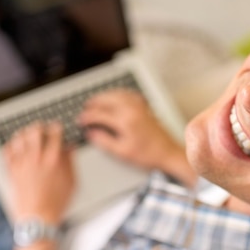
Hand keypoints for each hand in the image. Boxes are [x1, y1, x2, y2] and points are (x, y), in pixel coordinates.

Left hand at [3, 122, 74, 223]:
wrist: (38, 218)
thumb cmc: (56, 203)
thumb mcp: (71, 182)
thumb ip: (70, 162)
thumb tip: (69, 148)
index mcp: (53, 161)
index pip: (54, 135)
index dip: (56, 128)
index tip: (56, 127)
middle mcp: (36, 160)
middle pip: (34, 132)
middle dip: (38, 127)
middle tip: (40, 128)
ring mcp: (22, 165)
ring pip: (19, 139)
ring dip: (24, 134)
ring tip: (27, 134)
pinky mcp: (12, 172)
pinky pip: (7, 152)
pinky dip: (10, 146)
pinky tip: (14, 146)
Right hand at [78, 89, 194, 185]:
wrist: (168, 153)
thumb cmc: (148, 155)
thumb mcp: (122, 152)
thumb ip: (104, 141)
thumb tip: (91, 133)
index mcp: (125, 121)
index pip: (100, 114)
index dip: (87, 116)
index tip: (81, 120)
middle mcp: (132, 110)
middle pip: (107, 99)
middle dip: (94, 103)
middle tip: (85, 108)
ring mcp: (140, 107)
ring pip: (117, 94)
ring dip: (105, 96)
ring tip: (96, 101)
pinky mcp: (145, 107)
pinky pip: (128, 94)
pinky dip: (118, 94)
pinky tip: (115, 97)